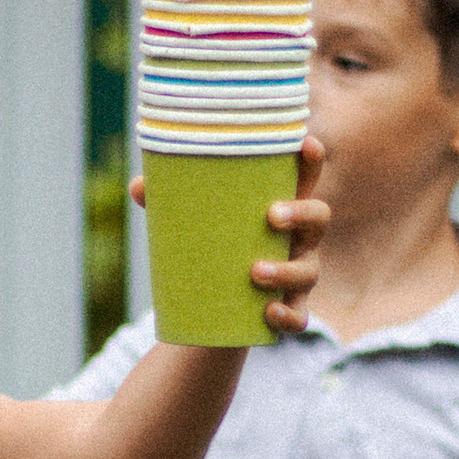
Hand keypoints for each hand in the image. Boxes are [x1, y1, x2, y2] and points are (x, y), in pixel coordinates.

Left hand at [128, 137, 330, 333]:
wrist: (214, 310)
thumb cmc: (209, 249)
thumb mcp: (190, 224)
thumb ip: (167, 203)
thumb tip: (140, 186)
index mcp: (280, 208)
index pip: (304, 178)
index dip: (311, 160)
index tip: (306, 142)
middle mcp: (298, 239)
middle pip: (319, 218)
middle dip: (302, 213)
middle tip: (272, 214)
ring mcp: (298, 276)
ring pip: (308, 270)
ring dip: (286, 270)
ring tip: (254, 272)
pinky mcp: (288, 310)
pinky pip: (299, 316)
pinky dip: (288, 316)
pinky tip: (269, 312)